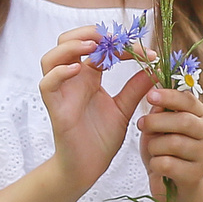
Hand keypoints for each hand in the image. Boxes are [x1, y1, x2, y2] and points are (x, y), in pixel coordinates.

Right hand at [38, 28, 150, 194]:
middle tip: (114, 38)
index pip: (99, 47)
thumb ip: (137, 87)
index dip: (120, 44)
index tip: (145, 52)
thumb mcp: (124, 108)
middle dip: (89, 33)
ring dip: (70, 46)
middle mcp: (72, 80)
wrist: (88, 168)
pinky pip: (47, 84)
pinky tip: (78, 69)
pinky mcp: (55, 109)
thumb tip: (156, 66)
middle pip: (68, 41)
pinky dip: (58, 73)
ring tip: (93, 46)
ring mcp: (61, 92)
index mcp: (89, 77)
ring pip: (51, 58)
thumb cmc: (101, 139)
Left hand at [138, 84, 202, 201]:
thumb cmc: (165, 151)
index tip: (150, 95)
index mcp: (200, 115)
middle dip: (157, 122)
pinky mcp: (195, 175)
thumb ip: (160, 111)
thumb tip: (154, 94)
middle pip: (183, 121)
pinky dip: (155, 164)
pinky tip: (157, 166)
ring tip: (152, 150)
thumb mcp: (160, 126)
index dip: (169, 96)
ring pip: (174, 143)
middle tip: (141, 124)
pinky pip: (168, 164)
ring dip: (155, 146)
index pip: (188, 100)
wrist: (173, 185)